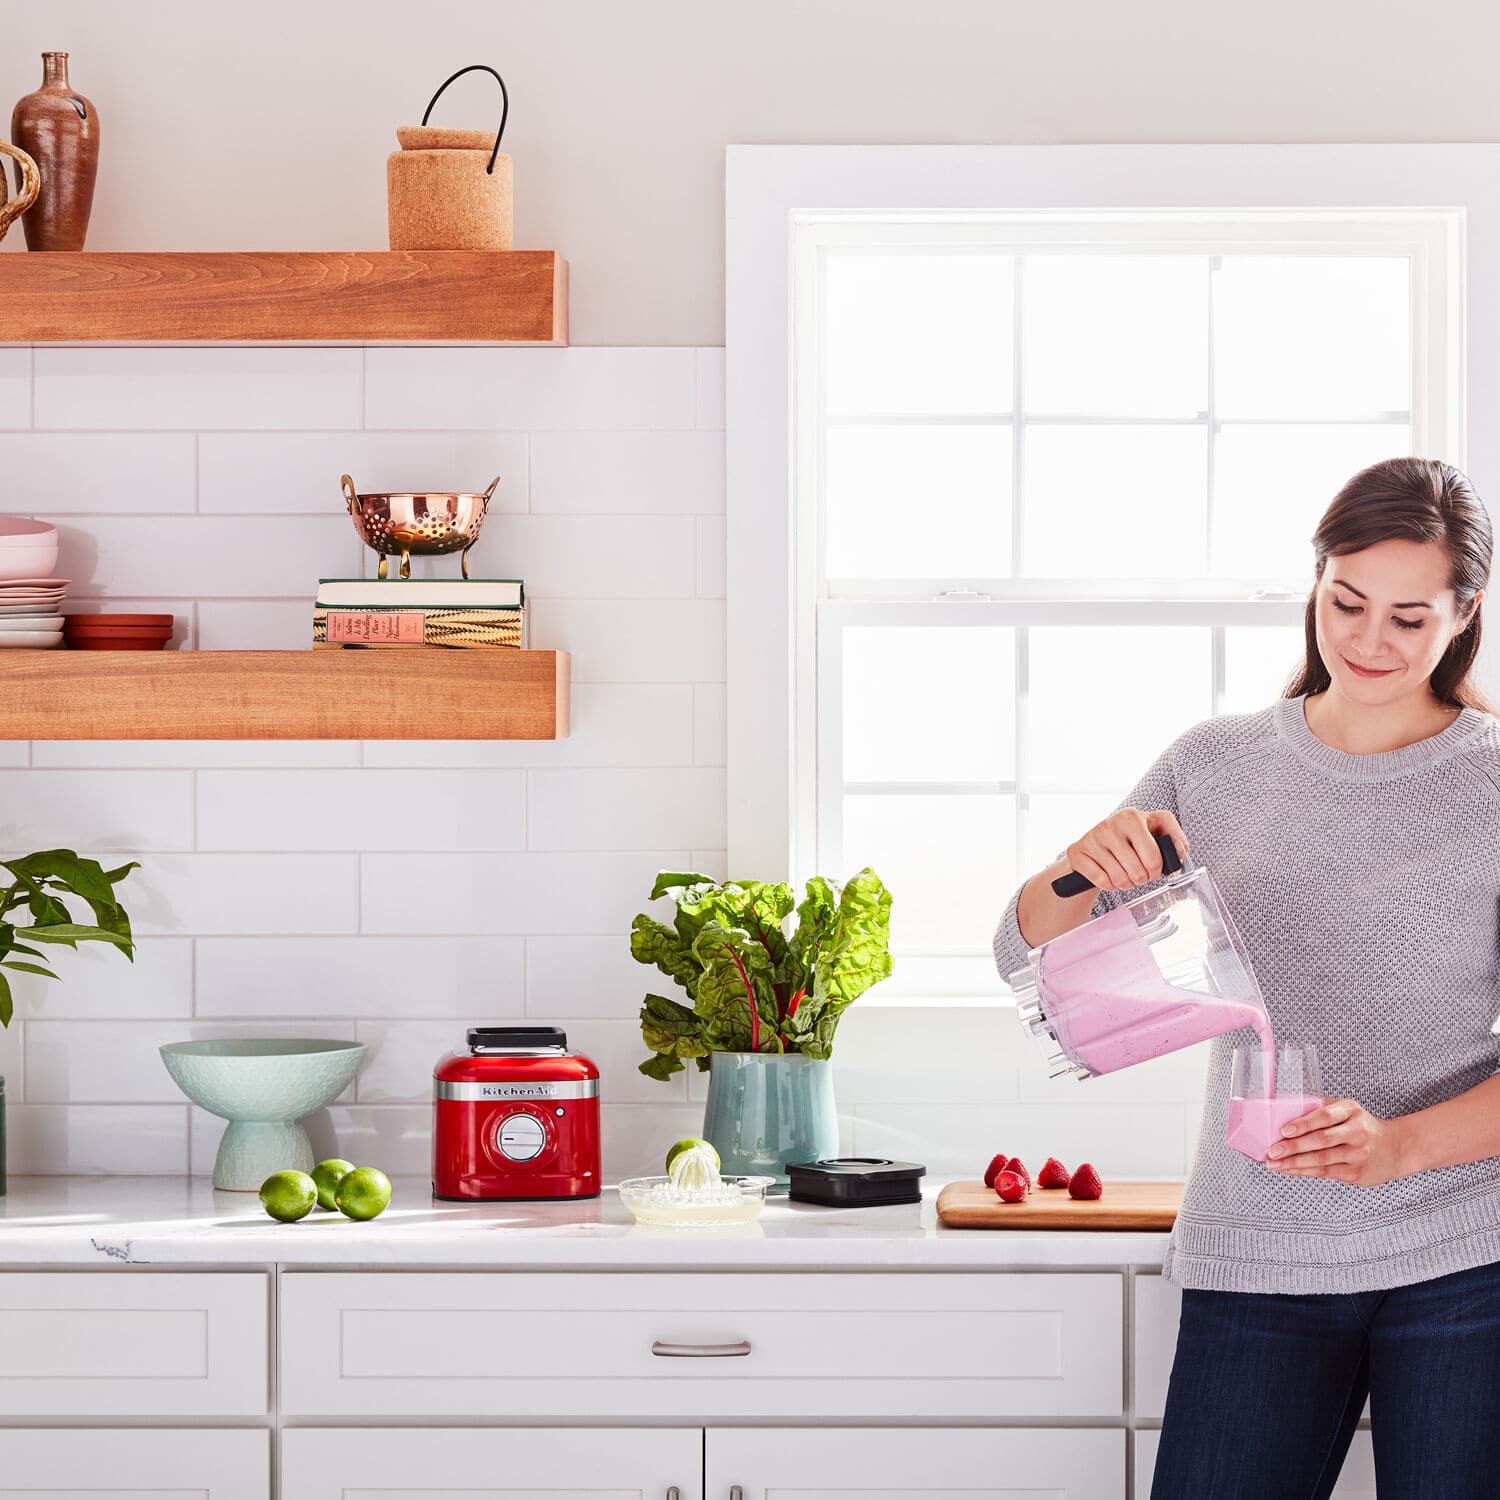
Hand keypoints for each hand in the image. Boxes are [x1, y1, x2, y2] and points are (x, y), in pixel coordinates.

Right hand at [1065, 807, 1188, 892]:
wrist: (1094, 844)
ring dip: (1125, 883)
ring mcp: (1092, 837)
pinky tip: (1108, 875)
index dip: (1158, 870)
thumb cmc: (1129, 839)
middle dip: (1142, 879)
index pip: (1154, 858)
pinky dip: (1108, 885)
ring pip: (1119, 879)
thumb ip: (1173, 839)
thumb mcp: (1153, 832)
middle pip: (1138, 872)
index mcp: (1132, 816)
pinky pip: (1101, 881)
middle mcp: (1110, 823)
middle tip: (1139, 874)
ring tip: (1124, 875)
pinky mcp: (1077, 851)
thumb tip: (1180, 852)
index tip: (1155, 869)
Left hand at [1264, 1098, 1408, 1186]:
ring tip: (1273, 1164)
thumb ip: (1320, 1107)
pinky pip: (1326, 1173)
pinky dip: (1304, 1171)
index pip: (1324, 1116)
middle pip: (1321, 1140)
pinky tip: (1289, 1170)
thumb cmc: (1361, 1125)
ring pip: (1322, 1160)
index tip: (1283, 1130)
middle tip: (1272, 1151)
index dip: (1303, 1123)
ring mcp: (1358, 1154)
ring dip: (1294, 1163)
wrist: (1396, 1148)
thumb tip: (1283, 1107)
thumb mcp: (1347, 1109)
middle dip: (1293, 1147)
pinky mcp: (1357, 1173)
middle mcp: (1357, 1132)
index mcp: (1351, 1111)